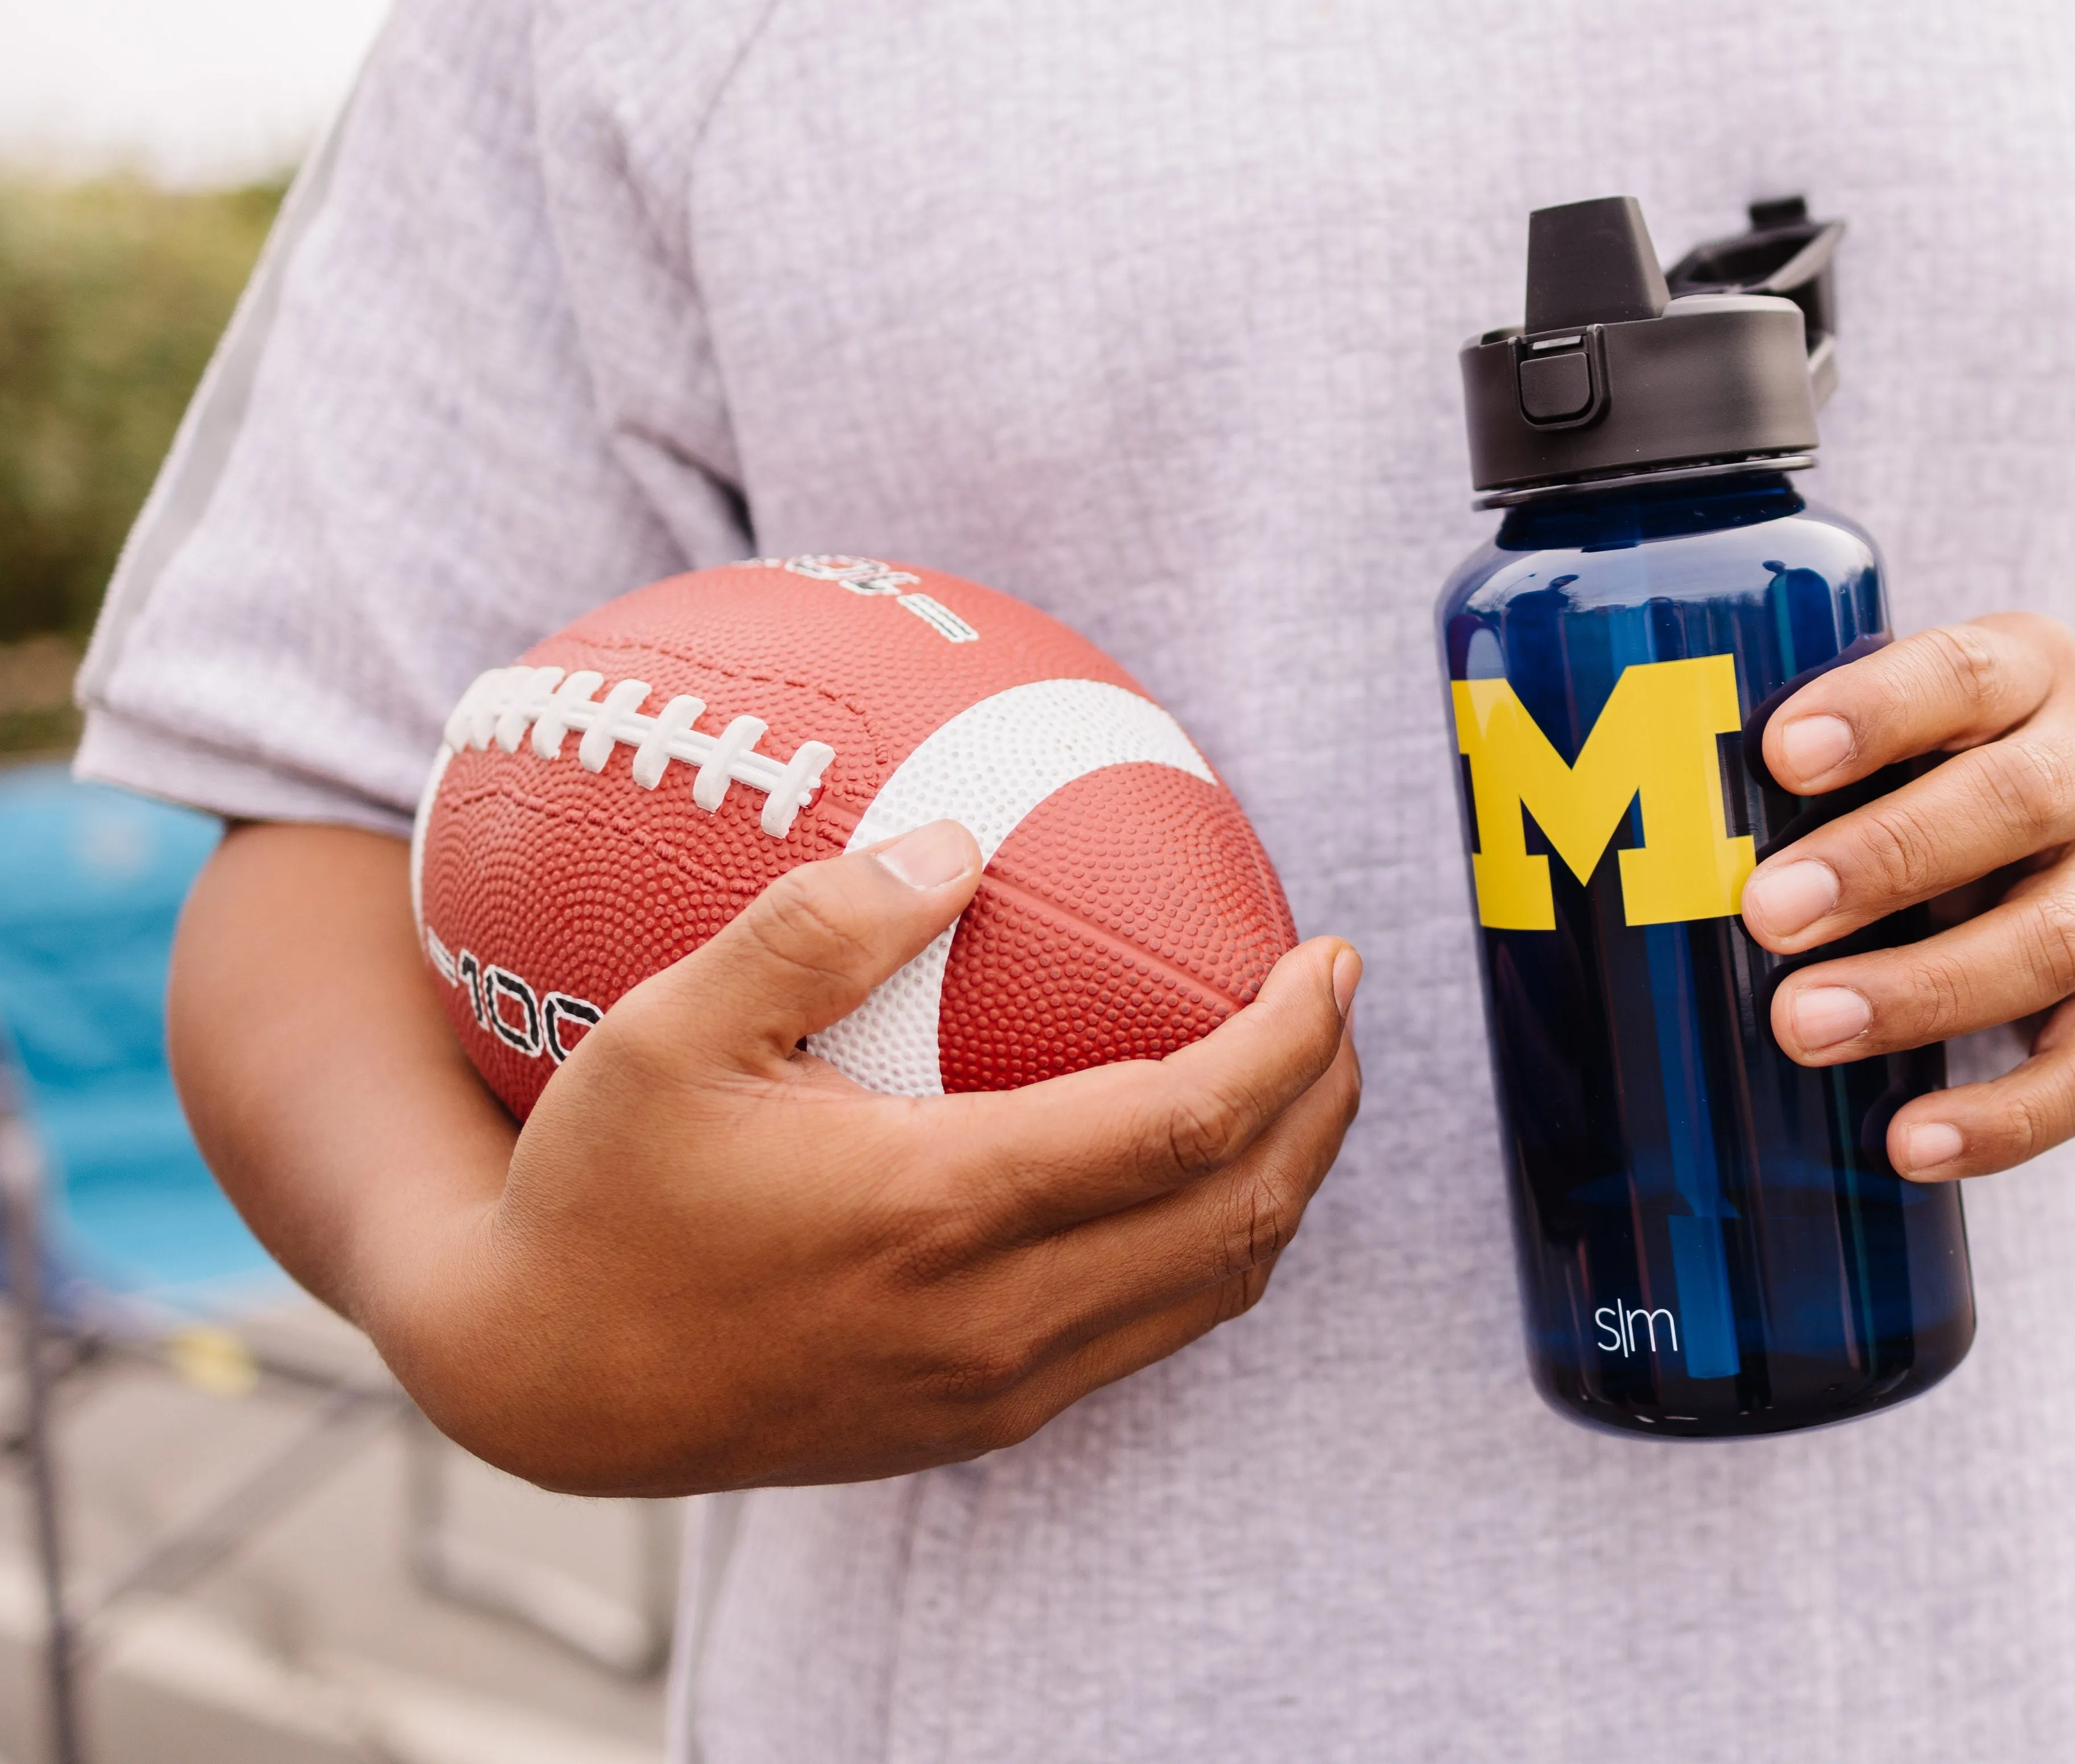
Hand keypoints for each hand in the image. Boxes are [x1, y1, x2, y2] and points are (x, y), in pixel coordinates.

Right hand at [373, 822, 1360, 1494]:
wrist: (547, 1383)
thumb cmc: (600, 1188)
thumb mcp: (666, 1029)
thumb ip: (814, 925)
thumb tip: (960, 842)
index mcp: (937, 1210)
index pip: (1187, 1127)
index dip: (1289, 1042)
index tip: (1330, 959)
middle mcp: (992, 1316)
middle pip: (1239, 1215)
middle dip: (1323, 1105)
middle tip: (1337, 1005)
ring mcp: (997, 1386)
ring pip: (1212, 1287)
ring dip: (1282, 1179)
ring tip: (1299, 1078)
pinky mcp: (984, 1422)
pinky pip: (1150, 1329)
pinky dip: (1210, 1241)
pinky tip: (1194, 1165)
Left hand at [1736, 615, 2074, 1183]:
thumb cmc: (1981, 771)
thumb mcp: (1936, 724)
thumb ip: (1842, 754)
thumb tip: (1667, 827)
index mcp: (2036, 675)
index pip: (1964, 674)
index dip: (1877, 709)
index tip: (1781, 753)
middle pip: (2012, 807)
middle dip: (1883, 861)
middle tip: (1767, 913)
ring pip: (2048, 944)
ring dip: (1919, 994)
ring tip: (1804, 1027)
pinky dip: (2003, 1119)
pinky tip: (1910, 1144)